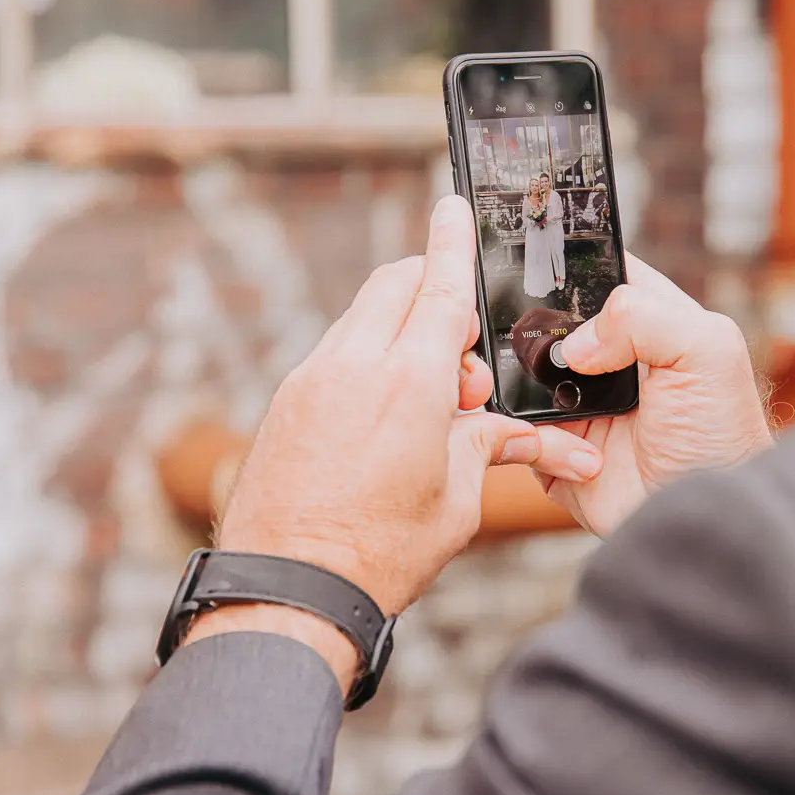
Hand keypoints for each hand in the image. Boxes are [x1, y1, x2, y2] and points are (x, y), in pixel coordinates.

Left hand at [196, 197, 602, 683]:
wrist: (288, 588)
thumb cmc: (379, 555)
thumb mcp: (456, 502)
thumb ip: (483, 447)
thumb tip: (507, 429)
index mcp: (409, 384)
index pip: (441, 289)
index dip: (453, 244)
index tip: (454, 206)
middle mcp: (353, 366)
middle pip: (394, 286)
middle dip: (430, 287)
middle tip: (460, 346)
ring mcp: (311, 380)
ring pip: (360, 317)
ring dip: (397, 327)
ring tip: (427, 396)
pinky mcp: (286, 401)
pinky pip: (333, 353)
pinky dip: (364, 357)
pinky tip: (382, 411)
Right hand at [534, 256, 771, 535]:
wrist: (703, 521)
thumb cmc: (722, 437)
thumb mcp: (707, 350)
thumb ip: (645, 316)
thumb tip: (575, 343)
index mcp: (645, 321)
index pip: (594, 273)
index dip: (564, 265)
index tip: (529, 256)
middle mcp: (605, 359)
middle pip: (542, 323)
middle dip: (525, 327)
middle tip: (518, 333)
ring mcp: (575, 405)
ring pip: (516, 376)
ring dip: (519, 384)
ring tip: (543, 398)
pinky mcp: (554, 450)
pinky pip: (516, 432)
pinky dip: (527, 435)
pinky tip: (572, 450)